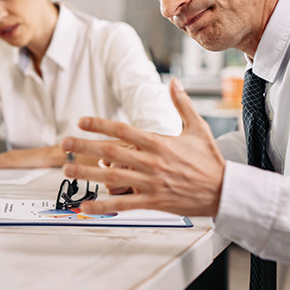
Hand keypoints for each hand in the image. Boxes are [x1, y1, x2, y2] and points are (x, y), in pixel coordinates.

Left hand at [60, 79, 225, 216]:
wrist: (226, 191)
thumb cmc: (211, 161)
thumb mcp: (198, 128)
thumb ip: (183, 104)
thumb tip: (174, 82)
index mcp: (159, 143)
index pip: (123, 130)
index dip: (100, 125)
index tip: (81, 121)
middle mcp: (152, 162)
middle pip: (111, 152)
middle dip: (85, 147)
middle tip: (64, 143)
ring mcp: (151, 183)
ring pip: (112, 178)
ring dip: (87, 173)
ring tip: (68, 170)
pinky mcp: (154, 202)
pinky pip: (124, 205)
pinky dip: (103, 206)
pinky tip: (86, 206)